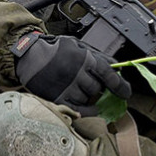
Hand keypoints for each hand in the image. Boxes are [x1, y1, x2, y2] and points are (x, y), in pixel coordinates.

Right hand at [13, 32, 130, 114]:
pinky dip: (87, 111)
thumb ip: (97, 55)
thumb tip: (117, 66)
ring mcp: (67, 88)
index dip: (121, 85)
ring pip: (88, 99)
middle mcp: (76, 74)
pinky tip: (90, 108)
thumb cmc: (54, 49)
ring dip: (90, 96)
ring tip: (81, 88)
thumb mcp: (77, 45)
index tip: (126, 92)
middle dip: (100, 88)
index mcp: (83, 58)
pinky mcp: (58, 99)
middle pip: (98, 88)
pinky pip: (78, 110)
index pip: (108, 74)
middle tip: (94, 84)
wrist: (29, 57)